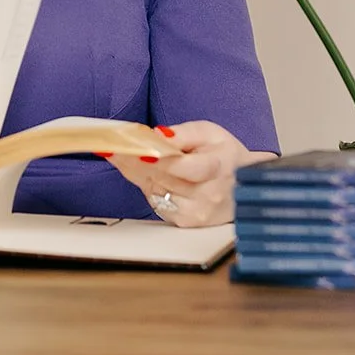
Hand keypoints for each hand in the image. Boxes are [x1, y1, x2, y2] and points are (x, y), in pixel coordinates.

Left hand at [106, 120, 275, 227]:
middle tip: (109, 146)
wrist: (245, 184)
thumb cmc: (225, 155)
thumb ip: (184, 134)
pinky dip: (146, 186)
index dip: (155, 158)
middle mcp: (208, 195)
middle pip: (161, 177)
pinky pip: (156, 201)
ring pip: (153, 190)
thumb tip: (158, 135)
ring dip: (135, 172)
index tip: (132, 149)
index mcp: (217, 168)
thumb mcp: (210, 133)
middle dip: (132, 160)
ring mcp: (197, 212)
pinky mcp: (186, 222)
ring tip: (119, 154)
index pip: (182, 166)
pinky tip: (142, 172)